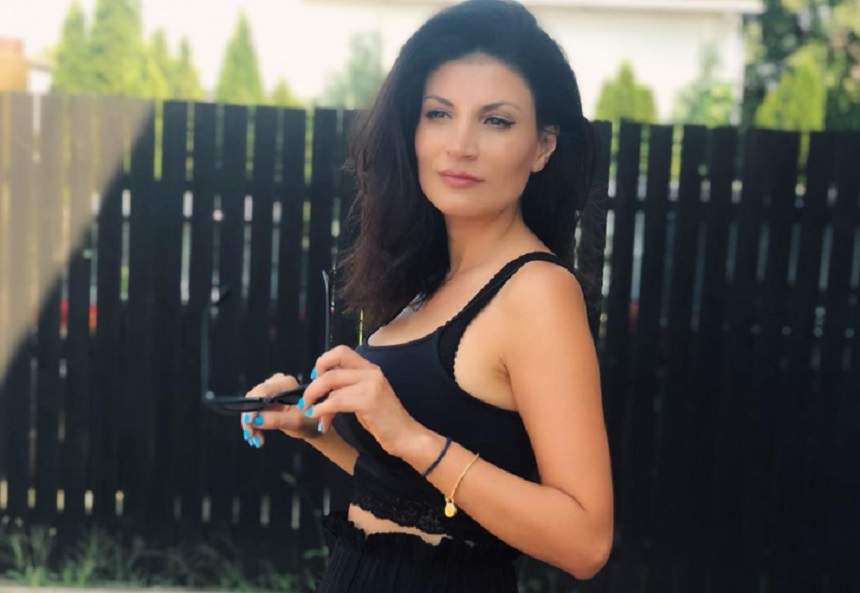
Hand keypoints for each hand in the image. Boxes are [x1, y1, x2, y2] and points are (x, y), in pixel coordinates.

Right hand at [239, 373, 320, 446]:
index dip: (253, 406)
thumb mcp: (296, 422)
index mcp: (287, 383)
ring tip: (257, 440)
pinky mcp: (266, 400)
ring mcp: (271, 390)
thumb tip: (255, 420)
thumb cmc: (310, 421)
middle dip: (250, 418)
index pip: (263, 390)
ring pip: (251, 404)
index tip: (248, 423)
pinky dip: (253, 425)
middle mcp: (277, 383)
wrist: (314, 425)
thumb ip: (277, 420)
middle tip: (250, 436)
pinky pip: (253, 411)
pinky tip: (258, 437)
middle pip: (254, 397)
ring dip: (250, 424)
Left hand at [301, 345, 419, 457]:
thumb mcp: (367, 397)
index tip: (315, 379)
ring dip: (314, 399)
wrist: (406, 436)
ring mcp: (371, 385)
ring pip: (330, 382)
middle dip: (313, 383)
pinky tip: (321, 421)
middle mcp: (371, 372)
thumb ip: (350, 386)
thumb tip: (322, 386)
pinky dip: (322, 410)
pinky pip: (335, 401)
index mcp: (370, 369)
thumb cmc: (384, 421)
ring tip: (312, 413)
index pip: (341, 351)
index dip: (323, 362)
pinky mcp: (369, 401)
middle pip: (331, 366)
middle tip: (306, 400)